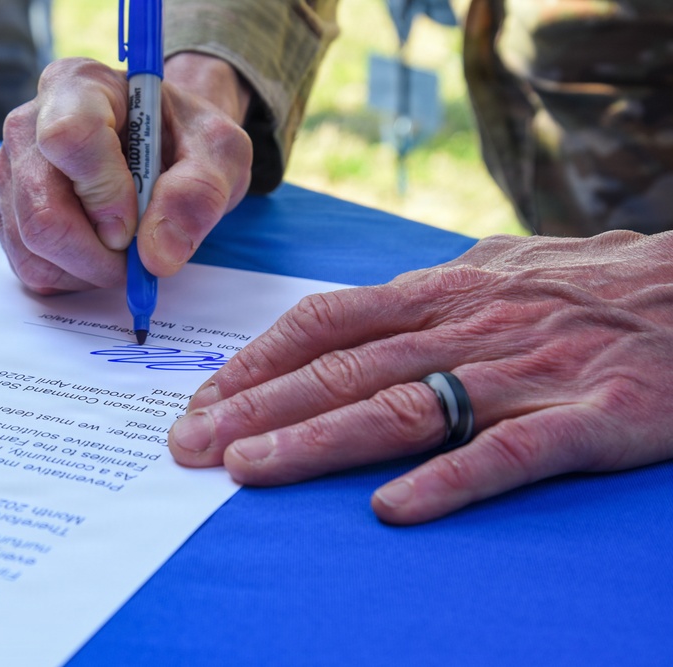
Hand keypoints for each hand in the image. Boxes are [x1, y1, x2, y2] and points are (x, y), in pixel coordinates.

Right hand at [0, 55, 252, 293]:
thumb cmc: (186, 139)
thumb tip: (157, 254)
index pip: (69, 138)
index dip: (104, 194)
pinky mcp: (6, 212)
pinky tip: (99, 254)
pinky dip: (72, 277)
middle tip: (138, 257)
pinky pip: (29, 266)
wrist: (163, 147)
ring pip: (33, 247)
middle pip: (42, 210)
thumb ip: (199, 193)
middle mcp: (29, 124)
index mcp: (80, 86)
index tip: (135, 224)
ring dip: (88, 270)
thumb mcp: (219, 152)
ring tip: (124, 251)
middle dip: (98, 253)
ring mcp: (9, 171)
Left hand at [168, 230, 672, 523]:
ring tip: (246, 472)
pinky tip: (390, 510)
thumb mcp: (500, 267)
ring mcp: (524, 373)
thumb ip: (430, 293)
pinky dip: (445, 482)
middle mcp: (466, 327)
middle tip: (191, 445)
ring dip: (314, 441)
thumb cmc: (593, 283)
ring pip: (400, 407)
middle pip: (341, 369)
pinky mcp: (587, 418)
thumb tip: (367, 310)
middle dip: (256, 408)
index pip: (325, 323)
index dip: (257, 361)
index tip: (204, 398)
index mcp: (441, 292)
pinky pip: (506, 453)